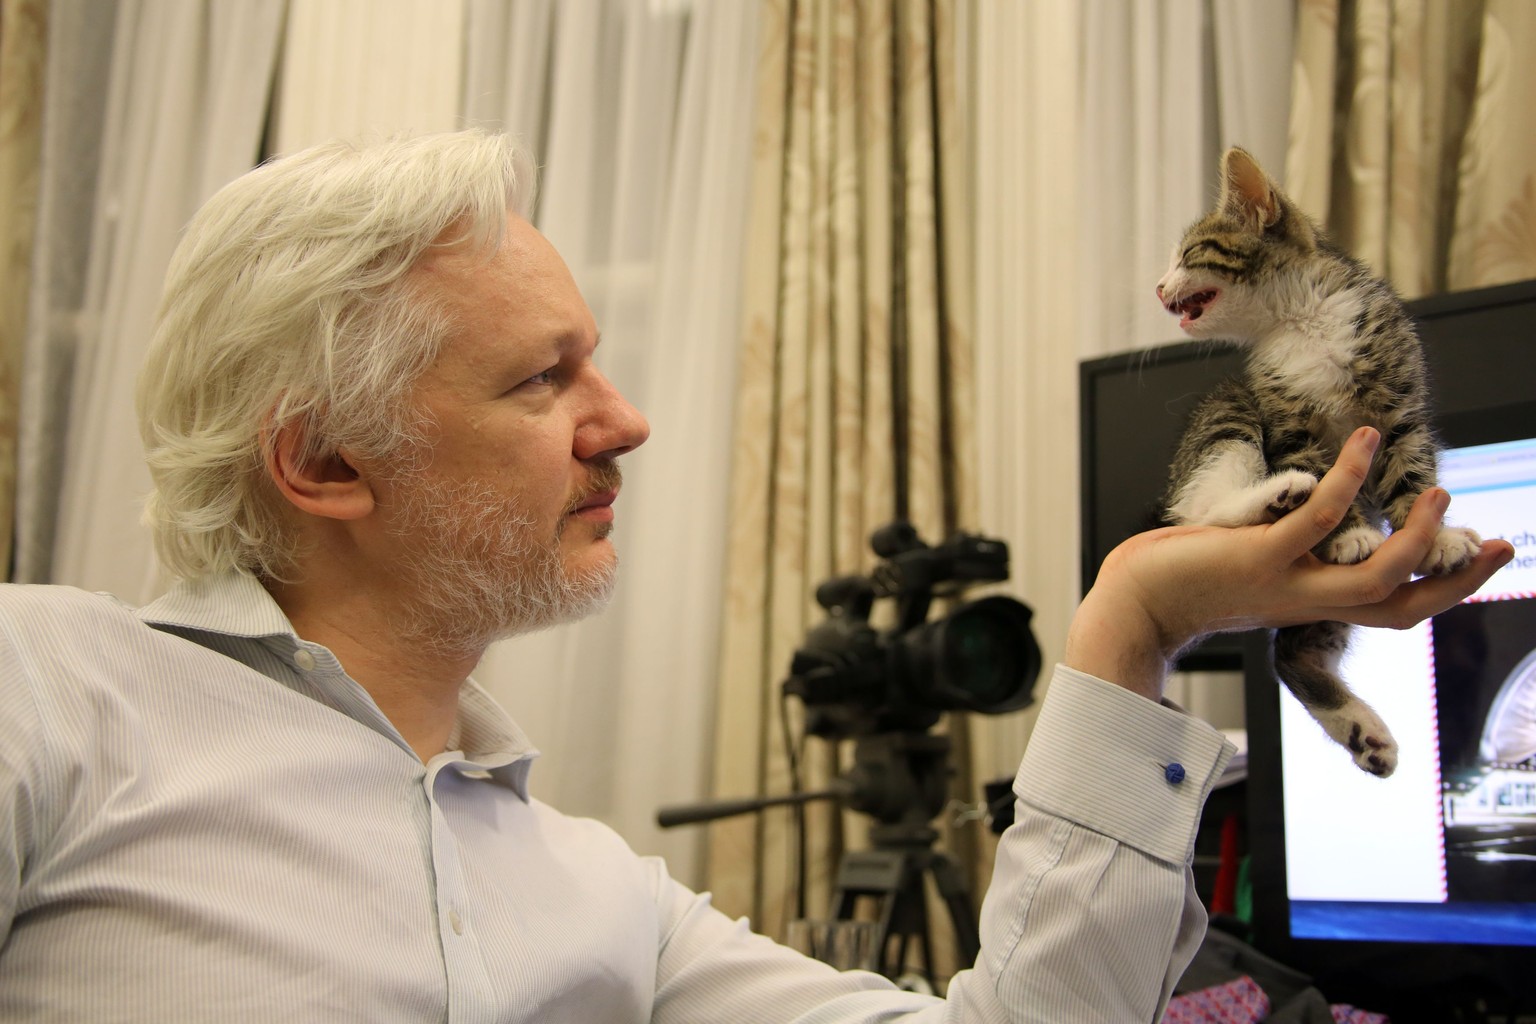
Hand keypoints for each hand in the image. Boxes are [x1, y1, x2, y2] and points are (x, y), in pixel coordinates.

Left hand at [1066, 427, 1514, 698]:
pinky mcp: (1256, 557)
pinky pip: (1316, 519)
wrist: (1128, 606)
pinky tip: (1363, 442)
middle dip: (1456, 581)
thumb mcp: (1246, 573)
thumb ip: (1284, 559)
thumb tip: (1305, 531)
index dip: (1440, 591)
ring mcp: (1284, 582)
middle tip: (1501, 544)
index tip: (1477, 560)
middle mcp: (1306, 601)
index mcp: (1310, 606)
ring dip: (1416, 539)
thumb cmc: (1178, 584)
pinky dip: (1347, 480)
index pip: (1390, 610)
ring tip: (1443, 493)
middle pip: (1401, 609)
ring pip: (1373, 577)